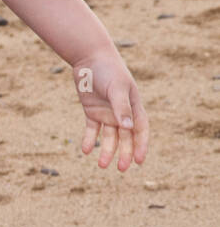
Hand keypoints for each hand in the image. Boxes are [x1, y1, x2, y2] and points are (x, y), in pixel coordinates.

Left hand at [72, 44, 148, 170]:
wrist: (89, 57)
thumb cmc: (108, 70)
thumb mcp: (116, 88)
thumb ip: (122, 108)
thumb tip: (128, 129)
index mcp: (133, 106)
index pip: (140, 130)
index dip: (141, 146)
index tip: (139, 161)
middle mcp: (121, 112)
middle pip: (125, 138)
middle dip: (125, 153)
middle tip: (121, 169)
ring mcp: (106, 113)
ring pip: (109, 137)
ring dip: (106, 150)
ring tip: (102, 165)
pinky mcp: (92, 111)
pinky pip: (91, 130)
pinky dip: (89, 140)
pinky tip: (85, 150)